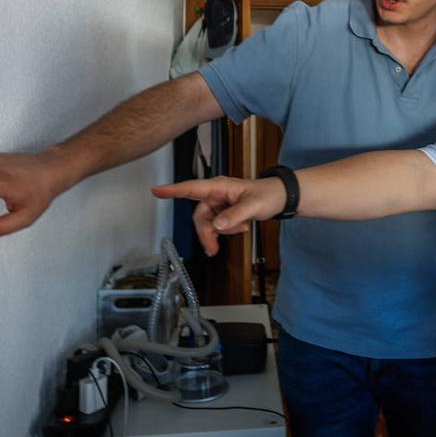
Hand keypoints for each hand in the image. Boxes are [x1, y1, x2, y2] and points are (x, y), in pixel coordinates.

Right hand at [151, 177, 285, 255]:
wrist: (279, 198)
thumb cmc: (267, 194)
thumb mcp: (253, 205)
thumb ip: (234, 216)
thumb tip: (217, 225)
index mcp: (219, 187)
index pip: (191, 188)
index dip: (173, 190)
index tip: (156, 190)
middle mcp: (215, 194)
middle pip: (199, 217)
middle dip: (207, 233)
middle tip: (213, 249)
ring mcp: (219, 203)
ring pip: (208, 223)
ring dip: (220, 232)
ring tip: (241, 228)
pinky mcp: (223, 211)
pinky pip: (217, 225)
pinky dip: (227, 230)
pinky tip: (241, 226)